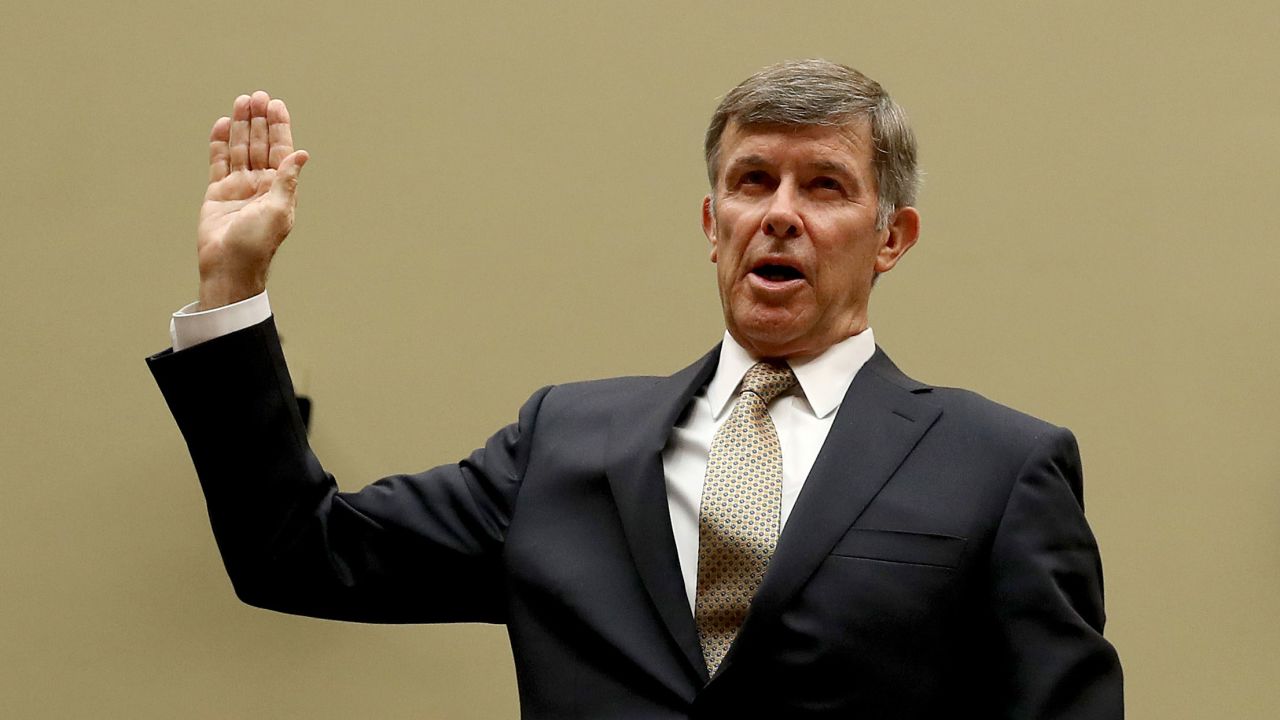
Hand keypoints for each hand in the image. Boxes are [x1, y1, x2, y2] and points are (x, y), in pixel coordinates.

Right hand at [196, 91, 308, 308]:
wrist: (228, 266)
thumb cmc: (257, 243)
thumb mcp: (278, 210)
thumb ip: (287, 180)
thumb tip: (303, 154)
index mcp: (279, 188)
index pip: (280, 150)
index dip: (279, 127)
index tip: (276, 105)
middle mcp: (260, 184)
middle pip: (260, 144)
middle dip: (259, 120)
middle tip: (258, 96)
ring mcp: (239, 187)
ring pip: (240, 148)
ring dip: (241, 125)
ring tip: (241, 101)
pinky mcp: (218, 192)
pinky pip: (219, 161)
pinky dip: (219, 143)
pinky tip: (222, 124)